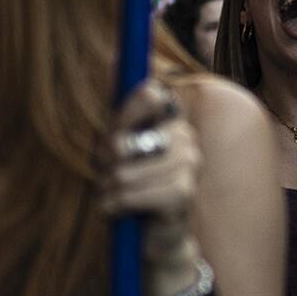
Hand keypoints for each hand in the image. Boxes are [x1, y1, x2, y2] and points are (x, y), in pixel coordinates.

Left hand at [97, 79, 201, 271]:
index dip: (122, 121)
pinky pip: (132, 194)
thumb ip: (121, 111)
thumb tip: (113, 54)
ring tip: (118, 199)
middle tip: (114, 180)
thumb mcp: (120, 149)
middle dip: (107, 166)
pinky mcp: (183, 192)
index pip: (148, 95)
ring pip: (125, 172)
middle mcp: (184, 136)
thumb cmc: (134, 191)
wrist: (156, 241)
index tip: (115, 148)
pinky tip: (121, 211)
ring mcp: (189, 163)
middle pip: (122, 142)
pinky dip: (116, 206)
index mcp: (170, 120)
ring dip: (110, 191)